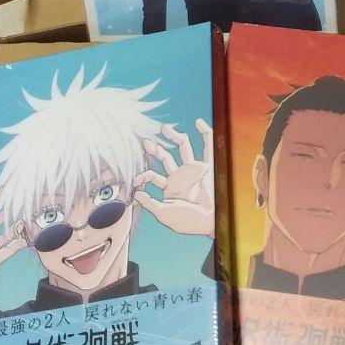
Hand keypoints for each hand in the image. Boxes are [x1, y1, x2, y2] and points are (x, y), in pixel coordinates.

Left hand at [133, 120, 215, 237]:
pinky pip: (207, 146)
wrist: (210, 220)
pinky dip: (204, 133)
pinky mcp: (207, 166)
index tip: (135, 179)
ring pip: (183, 148)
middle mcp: (181, 176)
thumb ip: (149, 203)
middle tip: (145, 142)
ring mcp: (193, 170)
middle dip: (155, 149)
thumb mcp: (163, 214)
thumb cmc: (188, 221)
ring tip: (164, 128)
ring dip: (174, 137)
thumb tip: (135, 194)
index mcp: (170, 188)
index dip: (142, 175)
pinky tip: (198, 123)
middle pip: (165, 158)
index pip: (152, 175)